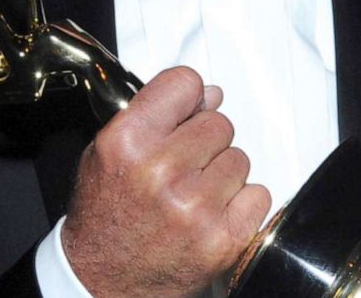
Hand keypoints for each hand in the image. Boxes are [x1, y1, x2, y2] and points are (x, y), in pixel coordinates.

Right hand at [61, 66, 270, 297]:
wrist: (102, 282)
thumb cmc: (104, 217)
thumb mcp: (108, 152)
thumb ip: (155, 115)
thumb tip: (210, 95)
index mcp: (128, 142)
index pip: (185, 83)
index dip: (189, 97)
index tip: (187, 110)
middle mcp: (161, 171)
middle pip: (219, 122)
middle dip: (205, 141)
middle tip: (182, 166)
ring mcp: (196, 207)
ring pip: (240, 158)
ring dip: (222, 173)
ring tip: (191, 194)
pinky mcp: (222, 239)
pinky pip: (258, 194)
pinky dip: (241, 204)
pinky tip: (211, 214)